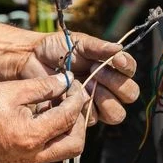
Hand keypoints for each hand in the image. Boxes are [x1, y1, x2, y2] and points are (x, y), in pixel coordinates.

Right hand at [0, 73, 87, 162]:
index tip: (77, 86)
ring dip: (66, 130)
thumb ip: (43, 86)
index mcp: (32, 136)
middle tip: (74, 102)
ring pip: (61, 151)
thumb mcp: (12, 90)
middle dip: (79, 122)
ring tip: (58, 107)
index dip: (77, 99)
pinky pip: (45, 153)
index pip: (68, 118)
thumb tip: (67, 81)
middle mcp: (32, 155)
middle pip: (74, 145)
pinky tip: (43, 117)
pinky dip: (51, 137)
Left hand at [20, 32, 139, 124]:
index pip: (130, 72)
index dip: (127, 67)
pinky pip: (93, 119)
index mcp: (111, 68)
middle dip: (116, 84)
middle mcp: (108, 87)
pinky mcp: (81, 116)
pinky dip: (84, 107)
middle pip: (130, 95)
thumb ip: (100, 47)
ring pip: (116, 113)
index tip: (116, 60)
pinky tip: (71, 95)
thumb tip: (120, 50)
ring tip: (86, 86)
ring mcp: (96, 103)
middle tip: (95, 72)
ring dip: (104, 99)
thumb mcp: (81, 43)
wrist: (32, 60)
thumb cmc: (57, 49)